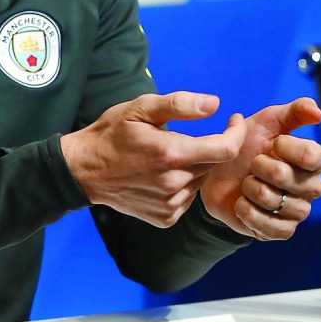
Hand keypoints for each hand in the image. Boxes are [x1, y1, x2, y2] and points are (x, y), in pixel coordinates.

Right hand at [61, 92, 246, 227]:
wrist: (84, 170)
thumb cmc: (111, 134)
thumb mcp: (140, 108)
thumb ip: (180, 104)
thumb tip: (215, 104)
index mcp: (172, 154)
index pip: (225, 149)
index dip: (236, 133)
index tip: (234, 120)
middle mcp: (174, 183)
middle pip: (213, 164)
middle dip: (207, 147)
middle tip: (185, 137)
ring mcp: (170, 204)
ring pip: (199, 181)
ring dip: (193, 167)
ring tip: (165, 157)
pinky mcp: (165, 217)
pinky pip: (187, 198)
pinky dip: (181, 185)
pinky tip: (159, 176)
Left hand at [200, 97, 320, 239]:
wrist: (217, 175)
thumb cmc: (246, 146)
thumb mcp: (267, 122)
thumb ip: (295, 111)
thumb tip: (318, 112)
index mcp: (313, 161)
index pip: (312, 155)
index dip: (284, 148)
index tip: (270, 144)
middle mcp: (311, 187)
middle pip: (290, 178)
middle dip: (261, 167)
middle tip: (252, 165)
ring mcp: (297, 211)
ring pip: (278, 203)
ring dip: (252, 190)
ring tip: (246, 184)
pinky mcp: (281, 231)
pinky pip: (271, 227)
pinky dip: (249, 212)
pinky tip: (242, 203)